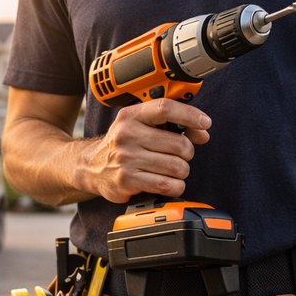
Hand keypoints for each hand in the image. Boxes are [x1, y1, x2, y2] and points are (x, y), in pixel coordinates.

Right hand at [81, 99, 211, 202]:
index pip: (165, 108)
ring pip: (177, 167)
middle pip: (179, 144)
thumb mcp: (140, 126)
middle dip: (187, 153)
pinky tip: (167, 183)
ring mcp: (125, 159)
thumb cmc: (123, 146)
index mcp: (130, 116)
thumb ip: (170, 125)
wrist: (91, 167)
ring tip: (170, 171)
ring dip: (181, 172)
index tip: (205, 123)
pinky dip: (174, 186)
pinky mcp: (126, 180)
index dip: (190, 115)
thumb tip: (202, 133)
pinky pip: (167, 185)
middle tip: (178, 156)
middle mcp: (126, 135)